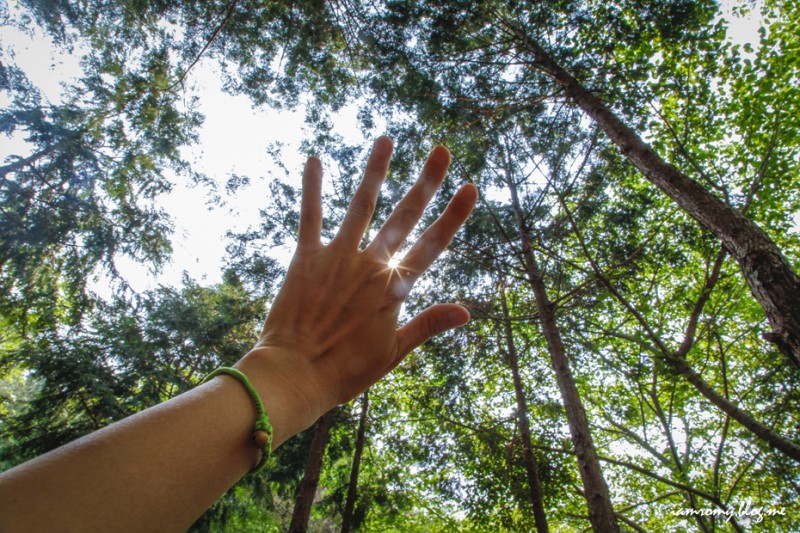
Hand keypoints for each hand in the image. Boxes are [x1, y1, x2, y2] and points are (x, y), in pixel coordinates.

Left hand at [237, 136, 476, 441]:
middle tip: (440, 150)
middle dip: (425, 182)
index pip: (431, 245)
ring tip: (386, 139)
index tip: (470, 188)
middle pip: (403, 217)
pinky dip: (312, 188)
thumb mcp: (394, 351)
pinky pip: (309, 216)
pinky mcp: (305, 258)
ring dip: (374, 172)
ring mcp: (337, 258)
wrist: (294, 374)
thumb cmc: (345, 370)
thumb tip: (466, 311)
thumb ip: (428, 324)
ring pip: (360, 206)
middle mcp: (369, 265)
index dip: (452, 216)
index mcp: (393, 289)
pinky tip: (314, 159)